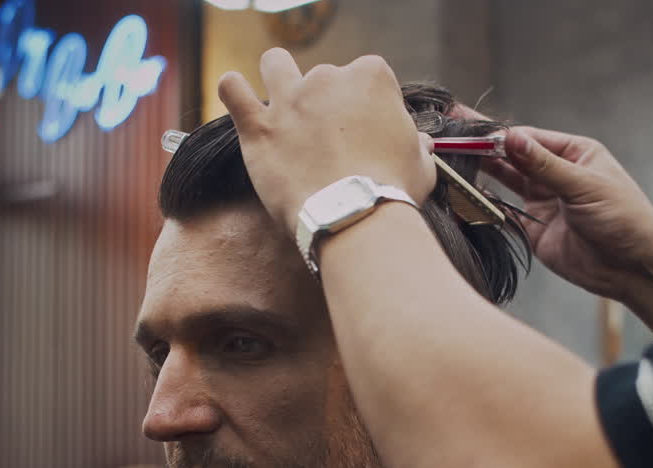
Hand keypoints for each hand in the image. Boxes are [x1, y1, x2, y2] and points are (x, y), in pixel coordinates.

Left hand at [218, 48, 435, 237]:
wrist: (354, 218)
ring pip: (274, 64)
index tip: (367, 134)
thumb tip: (420, 145)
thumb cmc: (392, 193)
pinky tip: (239, 101)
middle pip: (323, 78)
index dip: (367, 106)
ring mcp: (290, 99)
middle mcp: (327, 78)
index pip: (366, 77)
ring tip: (283, 109)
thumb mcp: (420, 165)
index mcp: (371, 77)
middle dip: (325, 103)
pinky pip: (232, 89)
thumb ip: (416, 146)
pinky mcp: (259, 126)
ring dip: (278, 78)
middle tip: (328, 142)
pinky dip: (233, 91)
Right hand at [453, 106, 652, 304]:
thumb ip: (544, 164)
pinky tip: (466, 194)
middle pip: (512, 156)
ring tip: (451, 159)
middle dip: (483, 147)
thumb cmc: (624, 219)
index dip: (498, 135)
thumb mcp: (584, 185)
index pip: (528, 138)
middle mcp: (556, 174)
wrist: (634, 268)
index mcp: (574, 153)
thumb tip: (511, 137)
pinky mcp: (535, 229)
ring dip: (481, 172)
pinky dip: (485, 205)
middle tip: (451, 134)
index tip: (470, 130)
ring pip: (505, 181)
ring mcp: (544, 201)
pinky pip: (504, 212)